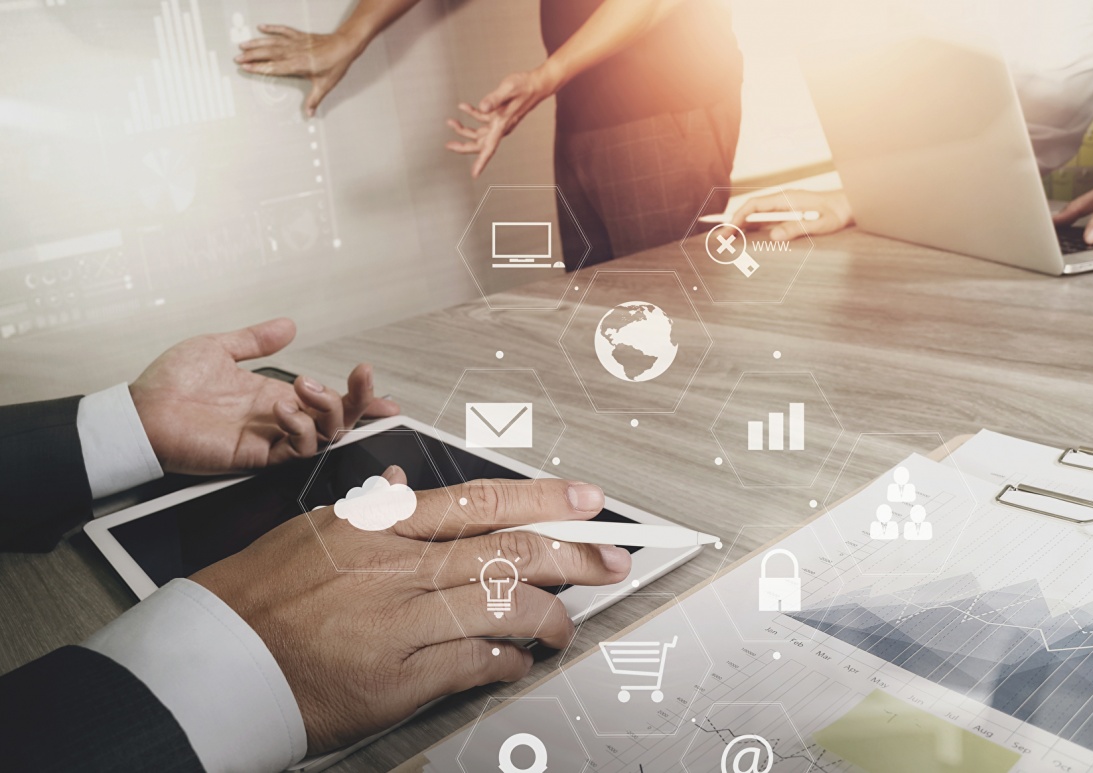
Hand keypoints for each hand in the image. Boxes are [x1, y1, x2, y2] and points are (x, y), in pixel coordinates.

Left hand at [129, 318, 398, 474]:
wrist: (140, 412)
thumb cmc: (169, 384)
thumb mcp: (218, 348)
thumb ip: (256, 340)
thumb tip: (289, 325)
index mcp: (275, 395)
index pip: (329, 401)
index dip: (359, 401)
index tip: (386, 398)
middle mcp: (280, 419)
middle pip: (339, 420)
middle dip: (359, 399)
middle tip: (360, 375)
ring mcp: (271, 440)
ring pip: (326, 435)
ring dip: (329, 408)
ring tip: (305, 386)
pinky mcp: (258, 457)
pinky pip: (297, 451)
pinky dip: (301, 428)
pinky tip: (284, 408)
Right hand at [193, 471, 629, 753]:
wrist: (213, 664)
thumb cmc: (257, 596)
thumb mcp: (311, 531)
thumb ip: (370, 507)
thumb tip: (407, 482)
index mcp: (377, 526)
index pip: (478, 502)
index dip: (541, 498)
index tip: (584, 500)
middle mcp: (396, 568)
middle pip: (507, 551)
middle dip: (572, 554)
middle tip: (612, 558)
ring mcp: (399, 623)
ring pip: (502, 607)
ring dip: (548, 617)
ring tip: (564, 624)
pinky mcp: (398, 679)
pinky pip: (475, 663)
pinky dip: (507, 660)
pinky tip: (518, 660)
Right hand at [234, 24, 362, 116]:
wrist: (344, 46)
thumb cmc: (336, 64)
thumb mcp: (325, 85)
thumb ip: (314, 99)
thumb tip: (309, 113)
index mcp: (297, 65)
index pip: (272, 67)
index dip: (258, 67)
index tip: (245, 67)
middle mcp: (293, 52)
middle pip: (267, 53)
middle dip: (251, 55)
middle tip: (237, 58)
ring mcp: (295, 42)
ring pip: (271, 41)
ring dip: (256, 43)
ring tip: (243, 45)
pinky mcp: (299, 35)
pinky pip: (282, 30)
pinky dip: (272, 28)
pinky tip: (261, 27)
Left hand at [446, 65, 560, 177]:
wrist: (536, 84)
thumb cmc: (525, 87)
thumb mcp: (508, 89)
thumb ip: (494, 99)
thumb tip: (481, 108)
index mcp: (502, 125)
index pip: (490, 148)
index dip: (481, 162)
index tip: (474, 174)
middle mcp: (500, 127)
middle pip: (480, 144)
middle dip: (463, 146)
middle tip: (448, 145)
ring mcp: (499, 122)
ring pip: (479, 133)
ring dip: (464, 130)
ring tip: (451, 123)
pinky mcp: (498, 115)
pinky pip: (482, 119)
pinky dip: (471, 114)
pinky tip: (463, 106)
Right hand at [730, 189, 853, 241]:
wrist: (850, 207)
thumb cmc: (837, 214)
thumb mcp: (819, 224)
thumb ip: (796, 228)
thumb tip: (773, 235)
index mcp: (786, 199)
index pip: (755, 205)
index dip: (739, 217)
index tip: (728, 230)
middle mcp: (782, 201)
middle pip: (751, 210)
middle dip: (733, 223)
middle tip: (718, 239)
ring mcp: (784, 207)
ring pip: (755, 216)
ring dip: (740, 227)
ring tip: (725, 240)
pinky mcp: (787, 215)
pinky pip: (764, 221)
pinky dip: (751, 228)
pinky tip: (744, 237)